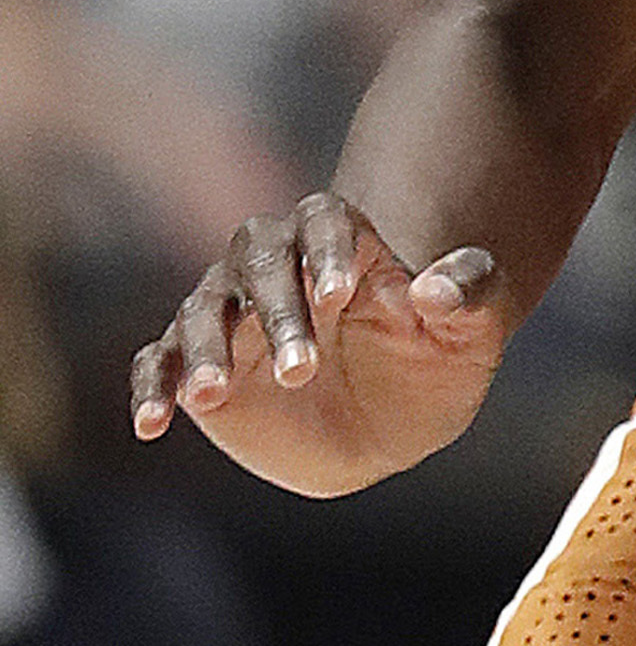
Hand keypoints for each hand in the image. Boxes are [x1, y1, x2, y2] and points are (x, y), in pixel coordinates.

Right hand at [130, 192, 503, 496]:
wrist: (397, 422)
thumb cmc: (439, 362)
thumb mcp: (473, 332)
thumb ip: (470, 294)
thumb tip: (433, 288)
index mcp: (346, 243)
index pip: (326, 220)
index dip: (327, 251)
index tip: (338, 296)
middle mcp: (279, 266)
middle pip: (259, 262)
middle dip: (276, 311)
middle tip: (304, 370)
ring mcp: (234, 314)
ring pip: (202, 309)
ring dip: (204, 349)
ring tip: (212, 394)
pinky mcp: (203, 363)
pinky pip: (159, 362)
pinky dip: (152, 387)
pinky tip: (153, 425)